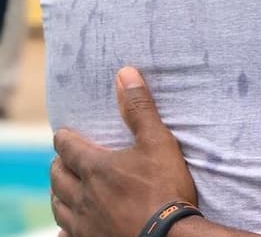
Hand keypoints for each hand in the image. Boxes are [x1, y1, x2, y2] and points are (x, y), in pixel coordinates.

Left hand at [51, 67, 197, 236]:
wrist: (168, 236)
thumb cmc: (164, 188)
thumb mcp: (158, 142)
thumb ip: (139, 109)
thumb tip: (125, 74)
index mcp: (95, 167)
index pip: (67, 147)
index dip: (64, 138)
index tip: (65, 134)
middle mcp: (82, 195)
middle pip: (57, 176)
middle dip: (60, 164)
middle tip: (67, 159)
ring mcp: (83, 221)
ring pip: (58, 205)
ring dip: (60, 193)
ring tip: (66, 188)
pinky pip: (67, 233)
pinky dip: (66, 227)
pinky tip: (71, 226)